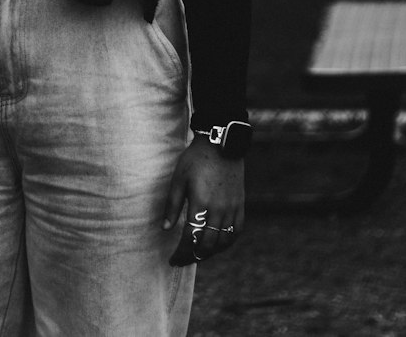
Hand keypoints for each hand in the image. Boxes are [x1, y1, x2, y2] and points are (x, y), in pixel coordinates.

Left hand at [162, 137, 244, 266]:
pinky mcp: (240, 206)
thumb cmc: (196, 160)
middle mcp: (218, 211)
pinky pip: (236, 232)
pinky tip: (217, 245)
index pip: (191, 239)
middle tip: (183, 260)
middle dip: (193, 257)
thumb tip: (165, 228)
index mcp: (201, 204)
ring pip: (223, 242)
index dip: (181, 253)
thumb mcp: (179, 179)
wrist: (221, 144)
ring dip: (210, 253)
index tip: (173, 259)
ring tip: (197, 255)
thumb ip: (173, 205)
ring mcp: (231, 209)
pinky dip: (226, 243)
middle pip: (207, 245)